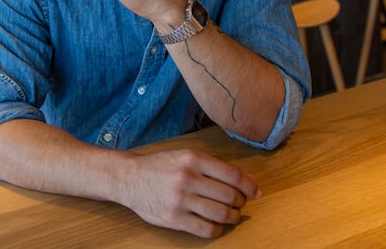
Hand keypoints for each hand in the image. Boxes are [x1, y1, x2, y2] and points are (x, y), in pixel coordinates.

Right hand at [117, 149, 260, 237]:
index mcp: (193, 158)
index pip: (233, 175)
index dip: (250, 186)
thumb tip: (246, 181)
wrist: (129, 178)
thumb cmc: (160, 166)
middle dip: (240, 202)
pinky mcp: (174, 218)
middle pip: (229, 196)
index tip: (256, 192)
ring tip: (231, 215)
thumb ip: (212, 166)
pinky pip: (206, 229)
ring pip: (221, 214)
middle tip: (240, 203)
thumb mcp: (185, 156)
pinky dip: (217, 229)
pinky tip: (216, 225)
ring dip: (232, 217)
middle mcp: (188, 177)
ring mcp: (180, 199)